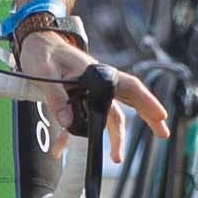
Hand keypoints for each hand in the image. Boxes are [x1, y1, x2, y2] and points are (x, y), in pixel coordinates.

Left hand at [12, 25, 167, 136]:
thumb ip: (56, 97)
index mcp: (97, 73)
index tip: (161, 115)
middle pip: (130, 100)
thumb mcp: (45, 73)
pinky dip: (76, 133)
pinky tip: (62, 149)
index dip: (147, 101)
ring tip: (118, 156)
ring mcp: (92, 89)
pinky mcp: (80, 95)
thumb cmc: (42, 52)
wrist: (35, 41)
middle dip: (148, 116)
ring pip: (111, 112)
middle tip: (163, 133)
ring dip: (116, 134)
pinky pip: (85, 116)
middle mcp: (99, 81)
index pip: (129, 87)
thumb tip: (68, 121)